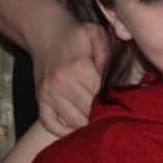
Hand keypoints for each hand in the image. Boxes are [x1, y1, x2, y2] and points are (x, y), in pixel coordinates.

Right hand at [33, 17, 110, 135]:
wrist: (44, 31)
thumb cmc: (75, 34)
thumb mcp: (96, 35)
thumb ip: (108, 55)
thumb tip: (117, 81)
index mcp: (78, 68)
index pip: (101, 95)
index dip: (113, 99)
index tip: (121, 99)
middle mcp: (61, 84)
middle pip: (89, 112)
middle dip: (103, 113)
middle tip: (114, 111)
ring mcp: (48, 95)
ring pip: (74, 122)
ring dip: (87, 123)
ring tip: (99, 118)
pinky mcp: (40, 100)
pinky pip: (51, 124)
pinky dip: (64, 130)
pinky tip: (77, 127)